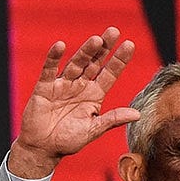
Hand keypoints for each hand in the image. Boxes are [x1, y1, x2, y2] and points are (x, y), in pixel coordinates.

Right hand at [10, 27, 140, 177]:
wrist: (42, 148)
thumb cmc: (68, 141)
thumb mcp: (93, 130)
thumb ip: (112, 119)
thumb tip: (137, 114)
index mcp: (94, 95)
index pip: (109, 73)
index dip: (119, 60)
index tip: (129, 44)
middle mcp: (80, 86)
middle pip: (94, 63)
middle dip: (104, 48)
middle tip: (114, 31)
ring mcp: (62, 84)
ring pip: (75, 64)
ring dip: (85, 51)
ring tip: (96, 40)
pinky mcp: (44, 87)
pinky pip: (49, 69)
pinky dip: (53, 57)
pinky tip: (60, 46)